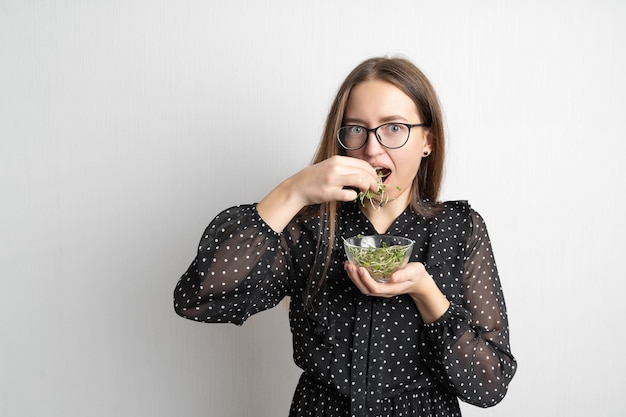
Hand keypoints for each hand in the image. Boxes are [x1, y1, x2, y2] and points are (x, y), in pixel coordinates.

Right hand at [257, 155, 378, 231]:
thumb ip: (346, 168)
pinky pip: (348, 194)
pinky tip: (352, 196)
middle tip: (375, 188)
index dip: (373, 172)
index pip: (362, 164)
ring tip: (367, 192)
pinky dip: (354, 196)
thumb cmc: (315, 178)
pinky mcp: (329, 192)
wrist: (298, 187)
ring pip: (359, 180)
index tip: (376, 179)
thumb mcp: (331, 167)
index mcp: (337, 160)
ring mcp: (332, 180)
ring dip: (367, 187)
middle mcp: (335, 168)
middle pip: (364, 171)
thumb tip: (366, 173)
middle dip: (374, 180)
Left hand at [344, 260, 449, 322]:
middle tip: (350, 265)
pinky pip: (364, 282)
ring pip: (363, 287)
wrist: (418, 281)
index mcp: (392, 288)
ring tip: (348, 265)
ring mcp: (380, 288)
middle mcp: (384, 291)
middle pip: (366, 289)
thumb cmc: (416, 274)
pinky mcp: (378, 283)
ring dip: (353, 277)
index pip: (375, 288)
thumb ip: (405, 274)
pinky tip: (353, 266)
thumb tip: (393, 277)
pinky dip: (356, 275)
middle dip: (355, 278)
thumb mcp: (414, 271)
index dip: (366, 280)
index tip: (360, 268)